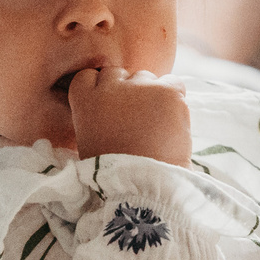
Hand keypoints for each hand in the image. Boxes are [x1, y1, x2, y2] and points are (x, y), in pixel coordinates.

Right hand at [69, 69, 193, 167]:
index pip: (89, 76)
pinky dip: (174, 96)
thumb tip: (110, 104)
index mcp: (84, 99)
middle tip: (136, 118)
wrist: (143, 184)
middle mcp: (109, 86)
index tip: (110, 106)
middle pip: (119, 74)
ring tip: (156, 125)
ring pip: (146, 78)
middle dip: (127, 91)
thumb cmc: (115, 171)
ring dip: (151, 94)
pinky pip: (173, 83)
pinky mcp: (167, 91)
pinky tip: (171, 119)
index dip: (101, 89)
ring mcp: (140, 86)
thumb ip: (96, 115)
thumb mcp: (90, 139)